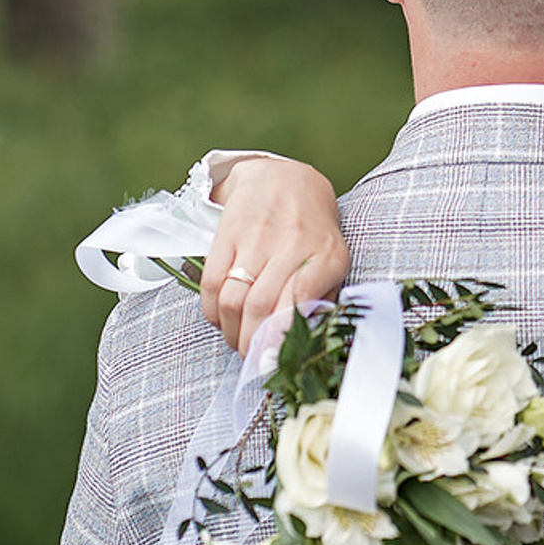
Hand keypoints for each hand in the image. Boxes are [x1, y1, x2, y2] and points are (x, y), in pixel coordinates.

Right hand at [199, 157, 349, 353]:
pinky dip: (211, 310)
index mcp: (327, 256)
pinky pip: (211, 282)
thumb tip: (303, 340)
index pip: (298, 304)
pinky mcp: (229, 233)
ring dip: (230, 331)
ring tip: (237, 339)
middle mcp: (293, 245)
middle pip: (260, 308)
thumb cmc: (313, 231)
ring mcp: (258, 238)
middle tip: (251, 358)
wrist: (286, 179)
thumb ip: (322, 297)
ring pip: (232, 299)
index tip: (271, 365)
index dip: (279, 340)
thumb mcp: (333, 260)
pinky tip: (221, 316)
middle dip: (251, 344)